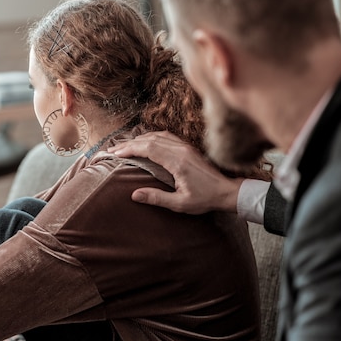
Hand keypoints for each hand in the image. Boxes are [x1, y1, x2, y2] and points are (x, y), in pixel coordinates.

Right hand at [109, 131, 243, 213]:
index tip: (115, 153)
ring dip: (139, 139)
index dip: (129, 149)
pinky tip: (145, 142)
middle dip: (129, 143)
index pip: (148, 148)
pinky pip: (166, 137)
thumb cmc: (205, 199)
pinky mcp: (188, 148)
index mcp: (177, 161)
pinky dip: (151, 137)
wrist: (227, 192)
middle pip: (149, 139)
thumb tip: (134, 194)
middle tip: (113, 150)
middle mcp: (180, 150)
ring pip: (157, 136)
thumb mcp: (180, 204)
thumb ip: (157, 198)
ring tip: (125, 146)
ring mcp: (185, 147)